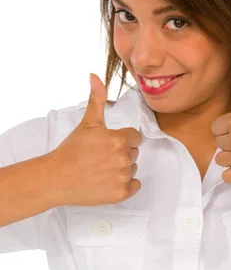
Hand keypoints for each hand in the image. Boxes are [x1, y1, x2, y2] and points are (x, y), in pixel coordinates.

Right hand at [47, 74, 142, 206]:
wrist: (57, 178)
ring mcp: (122, 177)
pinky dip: (125, 185)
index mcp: (119, 139)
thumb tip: (95, 75)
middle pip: (134, 153)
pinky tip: (108, 181)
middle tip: (101, 157)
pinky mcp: (120, 194)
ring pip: (133, 169)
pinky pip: (135, 186)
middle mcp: (124, 158)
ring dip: (122, 169)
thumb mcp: (87, 122)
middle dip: (121, 154)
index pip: (135, 137)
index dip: (122, 139)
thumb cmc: (71, 150)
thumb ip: (97, 99)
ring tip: (102, 169)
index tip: (106, 144)